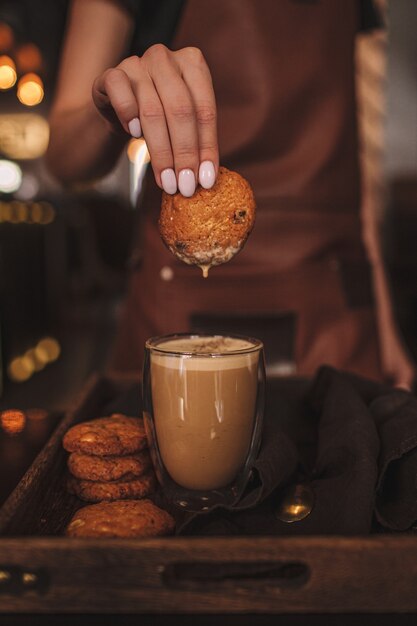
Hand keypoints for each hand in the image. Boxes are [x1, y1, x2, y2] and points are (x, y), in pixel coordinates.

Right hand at [92, 44, 217, 196]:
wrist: (116, 109)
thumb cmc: (158, 119)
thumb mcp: (181, 126)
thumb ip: (196, 142)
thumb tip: (206, 178)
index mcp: (193, 64)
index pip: (205, 110)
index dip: (207, 148)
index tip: (206, 181)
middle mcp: (166, 58)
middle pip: (181, 110)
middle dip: (184, 154)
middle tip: (185, 186)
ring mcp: (137, 62)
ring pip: (153, 110)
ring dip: (160, 152)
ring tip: (165, 181)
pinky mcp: (111, 73)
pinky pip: (120, 92)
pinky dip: (129, 115)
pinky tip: (134, 136)